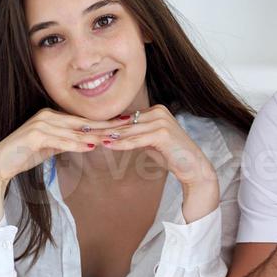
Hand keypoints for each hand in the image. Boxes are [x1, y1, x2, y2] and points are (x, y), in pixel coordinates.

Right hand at [0, 107, 129, 188]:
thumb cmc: (24, 155)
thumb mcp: (51, 147)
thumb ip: (67, 142)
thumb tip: (88, 142)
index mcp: (53, 116)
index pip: (83, 120)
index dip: (104, 123)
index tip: (124, 125)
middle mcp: (47, 115)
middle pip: (82, 123)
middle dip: (105, 126)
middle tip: (127, 127)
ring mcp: (40, 123)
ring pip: (74, 131)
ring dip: (95, 135)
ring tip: (115, 138)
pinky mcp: (34, 135)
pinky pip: (60, 140)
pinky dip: (76, 143)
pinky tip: (91, 146)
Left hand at [98, 105, 219, 221]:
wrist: (193, 166)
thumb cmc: (171, 155)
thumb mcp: (149, 141)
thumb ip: (135, 134)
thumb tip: (114, 132)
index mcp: (155, 110)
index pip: (125, 118)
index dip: (106, 125)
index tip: (88, 128)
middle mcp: (158, 111)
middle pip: (124, 122)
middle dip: (103, 129)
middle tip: (83, 132)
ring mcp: (161, 121)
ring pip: (128, 130)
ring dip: (108, 136)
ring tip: (91, 138)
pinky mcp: (163, 133)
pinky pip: (137, 139)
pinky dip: (121, 143)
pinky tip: (107, 145)